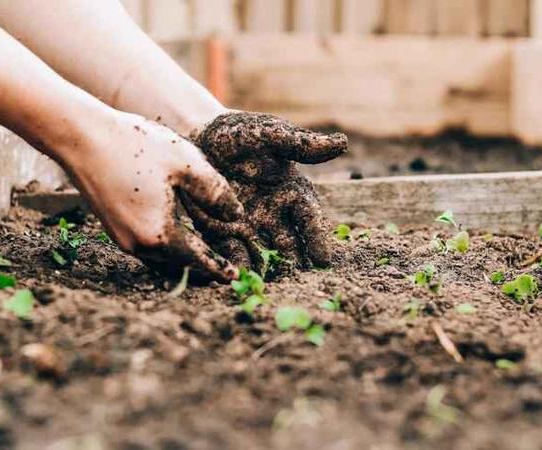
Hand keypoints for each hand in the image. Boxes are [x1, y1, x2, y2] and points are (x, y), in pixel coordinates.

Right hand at [59, 111, 242, 281]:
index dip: (218, 268)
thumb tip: (236, 215)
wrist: (81, 137)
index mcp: (160, 234)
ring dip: (183, 258)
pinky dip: (166, 246)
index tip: (235, 278)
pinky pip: (147, 246)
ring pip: (161, 258)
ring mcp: (122, 238)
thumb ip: (215, 192)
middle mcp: (138, 245)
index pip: (198, 259)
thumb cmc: (135, 145)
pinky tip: (177, 235)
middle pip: (178, 265)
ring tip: (205, 255)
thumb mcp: (186, 163)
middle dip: (201, 268)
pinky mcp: (113, 227)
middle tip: (224, 270)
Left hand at [186, 111, 346, 270]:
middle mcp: (275, 215)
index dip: (317, 238)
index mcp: (292, 193)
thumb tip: (342, 143)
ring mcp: (250, 227)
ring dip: (269, 271)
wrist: (199, 137)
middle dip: (296, 265)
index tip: (324, 259)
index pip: (309, 219)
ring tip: (272, 287)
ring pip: (264, 255)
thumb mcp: (270, 135)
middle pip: (290, 245)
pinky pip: (233, 253)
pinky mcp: (223, 233)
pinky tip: (239, 277)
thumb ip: (301, 144)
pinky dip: (237, 266)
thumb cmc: (240, 134)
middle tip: (300, 284)